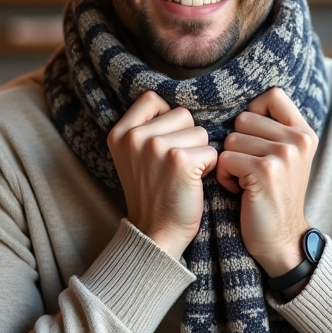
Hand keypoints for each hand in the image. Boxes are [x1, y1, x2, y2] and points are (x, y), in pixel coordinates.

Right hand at [107, 90, 217, 258]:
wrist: (155, 234)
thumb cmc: (153, 195)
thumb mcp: (134, 157)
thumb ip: (146, 129)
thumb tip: (179, 107)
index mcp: (120, 133)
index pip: (152, 98)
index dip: (168, 117)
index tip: (167, 141)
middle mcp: (134, 137)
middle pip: (182, 114)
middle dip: (187, 137)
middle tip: (175, 166)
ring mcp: (156, 147)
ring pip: (200, 131)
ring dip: (200, 152)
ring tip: (184, 175)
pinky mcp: (180, 161)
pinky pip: (211, 150)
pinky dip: (210, 167)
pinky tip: (194, 182)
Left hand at [216, 88, 318, 278]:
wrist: (282, 239)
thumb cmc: (274, 196)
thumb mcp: (286, 158)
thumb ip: (274, 129)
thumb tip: (242, 103)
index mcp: (304, 133)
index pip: (272, 95)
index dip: (253, 112)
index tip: (254, 139)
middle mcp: (298, 140)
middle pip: (243, 118)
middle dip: (237, 143)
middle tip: (250, 169)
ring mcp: (283, 155)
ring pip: (230, 139)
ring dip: (230, 162)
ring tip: (246, 182)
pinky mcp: (265, 172)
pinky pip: (225, 159)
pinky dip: (225, 177)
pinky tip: (240, 191)